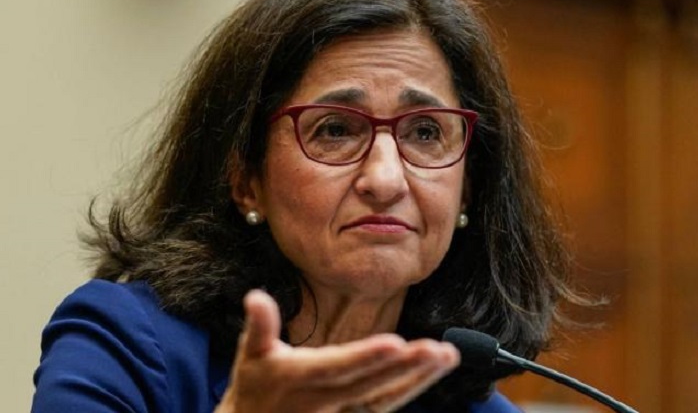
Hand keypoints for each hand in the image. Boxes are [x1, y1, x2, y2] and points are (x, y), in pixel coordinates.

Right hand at [214, 290, 459, 412]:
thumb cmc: (255, 385)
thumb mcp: (250, 353)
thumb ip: (259, 325)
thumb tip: (255, 296)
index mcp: (301, 378)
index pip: (338, 367)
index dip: (366, 357)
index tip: (395, 343)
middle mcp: (325, 400)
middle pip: (371, 385)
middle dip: (405, 368)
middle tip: (437, 349)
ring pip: (385, 399)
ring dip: (418, 378)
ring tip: (447, 355)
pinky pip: (386, 404)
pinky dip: (411, 388)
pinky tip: (434, 369)